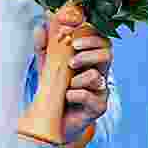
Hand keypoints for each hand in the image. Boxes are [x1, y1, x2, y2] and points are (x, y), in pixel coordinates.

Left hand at [33, 8, 112, 137]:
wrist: (54, 120)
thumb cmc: (55, 90)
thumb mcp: (46, 65)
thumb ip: (44, 46)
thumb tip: (40, 28)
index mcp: (90, 58)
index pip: (99, 39)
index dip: (90, 34)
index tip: (72, 36)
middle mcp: (99, 71)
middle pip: (107, 52)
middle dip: (89, 53)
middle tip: (71, 61)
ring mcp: (100, 90)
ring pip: (98, 76)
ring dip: (79, 78)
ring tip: (68, 83)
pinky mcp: (98, 107)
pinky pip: (92, 97)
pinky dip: (76, 95)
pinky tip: (67, 97)